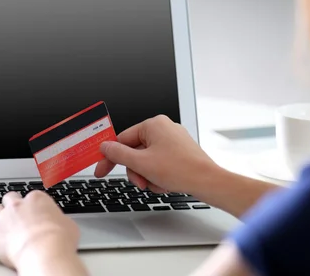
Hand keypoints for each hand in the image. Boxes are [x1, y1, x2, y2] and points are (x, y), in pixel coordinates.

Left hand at [0, 191, 80, 271]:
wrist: (44, 252)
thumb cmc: (59, 240)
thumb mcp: (68, 225)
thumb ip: (59, 220)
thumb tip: (61, 224)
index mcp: (37, 199)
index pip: (32, 197)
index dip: (33, 207)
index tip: (35, 213)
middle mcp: (17, 205)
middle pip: (10, 199)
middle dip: (12, 206)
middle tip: (16, 215)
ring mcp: (2, 218)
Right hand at [95, 115, 218, 194]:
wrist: (208, 182)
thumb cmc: (180, 170)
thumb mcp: (141, 163)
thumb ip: (118, 154)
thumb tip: (105, 147)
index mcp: (153, 124)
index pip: (122, 139)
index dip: (110, 158)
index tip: (101, 170)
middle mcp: (164, 128)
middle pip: (135, 151)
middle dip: (136, 171)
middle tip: (140, 183)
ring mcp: (173, 140)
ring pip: (147, 160)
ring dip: (147, 175)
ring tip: (157, 184)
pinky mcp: (180, 152)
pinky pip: (159, 163)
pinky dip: (158, 175)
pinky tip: (166, 184)